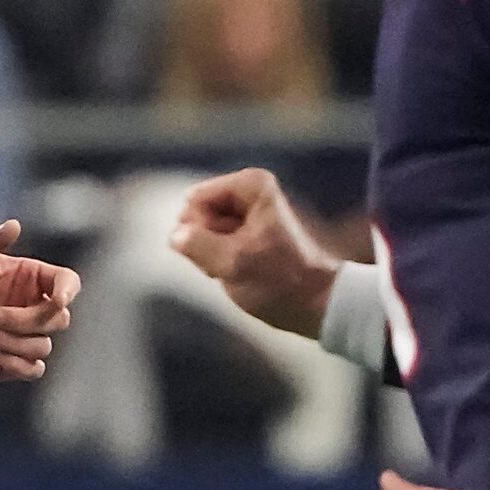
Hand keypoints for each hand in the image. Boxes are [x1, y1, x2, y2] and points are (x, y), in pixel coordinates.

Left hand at [0, 220, 79, 381]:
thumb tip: (14, 225)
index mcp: (27, 278)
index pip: (67, 282)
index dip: (68, 291)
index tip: (56, 299)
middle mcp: (31, 307)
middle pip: (59, 318)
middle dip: (28, 320)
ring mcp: (22, 336)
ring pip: (43, 346)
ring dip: (13, 341)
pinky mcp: (11, 362)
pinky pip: (34, 369)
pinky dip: (17, 364)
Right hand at [168, 167, 342, 338]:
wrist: (315, 304)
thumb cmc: (281, 282)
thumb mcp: (234, 263)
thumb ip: (196, 245)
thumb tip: (174, 236)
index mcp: (250, 185)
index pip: (195, 200)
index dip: (200, 230)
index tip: (226, 252)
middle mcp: (248, 191)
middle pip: (197, 214)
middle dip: (204, 243)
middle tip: (229, 265)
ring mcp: (245, 212)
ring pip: (201, 230)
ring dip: (210, 255)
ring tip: (236, 271)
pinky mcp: (244, 232)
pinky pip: (212, 242)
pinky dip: (218, 260)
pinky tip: (236, 273)